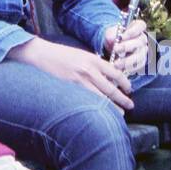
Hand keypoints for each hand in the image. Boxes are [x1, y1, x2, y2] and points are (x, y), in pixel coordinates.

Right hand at [9, 38, 133, 111]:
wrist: (41, 55)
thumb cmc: (60, 55)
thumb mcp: (81, 55)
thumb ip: (94, 66)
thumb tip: (107, 78)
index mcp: (93, 60)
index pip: (116, 73)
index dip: (125, 83)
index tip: (129, 90)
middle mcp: (89, 70)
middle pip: (111, 89)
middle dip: (123, 99)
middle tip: (130, 106)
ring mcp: (80, 81)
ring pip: (101, 98)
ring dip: (113, 108)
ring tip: (120, 114)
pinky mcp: (71, 89)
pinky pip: (88, 101)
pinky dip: (96, 108)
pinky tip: (100, 113)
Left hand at [104, 19, 149, 75]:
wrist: (112, 48)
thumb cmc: (113, 38)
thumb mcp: (110, 34)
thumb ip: (111, 35)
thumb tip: (112, 39)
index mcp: (137, 27)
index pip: (141, 26)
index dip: (133, 31)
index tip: (122, 36)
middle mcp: (142, 38)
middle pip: (140, 42)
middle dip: (127, 46)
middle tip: (116, 49)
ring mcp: (143, 50)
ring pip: (140, 55)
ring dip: (128, 60)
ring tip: (116, 64)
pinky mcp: (141, 61)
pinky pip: (139, 65)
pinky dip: (130, 68)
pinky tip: (121, 69)